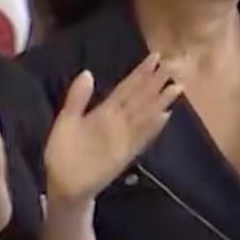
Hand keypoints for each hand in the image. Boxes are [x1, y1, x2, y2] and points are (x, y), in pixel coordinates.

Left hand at [44, 55, 182, 203]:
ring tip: (177, 87)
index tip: (155, 56)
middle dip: (156, 82)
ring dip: (161, 101)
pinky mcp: (125, 153)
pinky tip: (165, 116)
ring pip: (146, 114)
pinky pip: (141, 137)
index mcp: (104, 111)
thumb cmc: (63, 152)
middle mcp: (118, 121)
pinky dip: (152, 127)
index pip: (127, 87)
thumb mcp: (66, 120)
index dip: (140, 72)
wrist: (62, 183)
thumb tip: (88, 72)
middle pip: (141, 98)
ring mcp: (123, 137)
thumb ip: (78, 98)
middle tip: (174, 65)